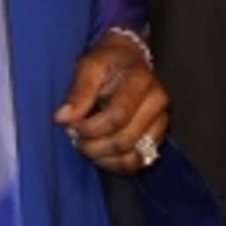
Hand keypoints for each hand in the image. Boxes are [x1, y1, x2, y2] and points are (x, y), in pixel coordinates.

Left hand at [54, 32, 169, 175]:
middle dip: (93, 145)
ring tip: (86, 145)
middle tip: (75, 136)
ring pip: (133, 157)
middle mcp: (157, 102)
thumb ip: (78, 92)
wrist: (127, 61)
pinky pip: (138, 163)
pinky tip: (100, 153)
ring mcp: (161, 122)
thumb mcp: (88, 66)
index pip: (118, 116)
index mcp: (141, 80)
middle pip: (125, 140)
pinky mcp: (158, 137)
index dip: (90, 127)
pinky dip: (114, 164)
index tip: (71, 124)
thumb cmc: (107, 62)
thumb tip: (63, 117)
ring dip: (103, 158)